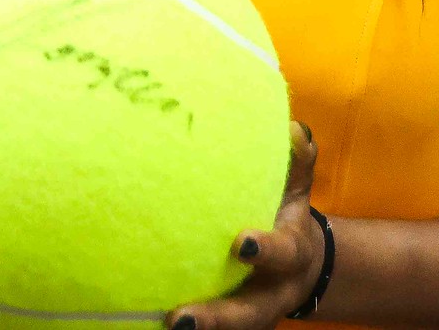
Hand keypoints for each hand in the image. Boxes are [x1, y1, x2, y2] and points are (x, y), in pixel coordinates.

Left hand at [166, 120, 324, 329]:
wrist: (298, 266)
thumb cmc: (284, 214)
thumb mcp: (296, 187)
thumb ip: (296, 158)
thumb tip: (291, 128)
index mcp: (292, 255)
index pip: (282, 253)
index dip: (265, 250)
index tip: (240, 243)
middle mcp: (270, 293)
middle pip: (246, 315)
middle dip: (216, 319)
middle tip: (181, 319)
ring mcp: (247, 314)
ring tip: (160, 327)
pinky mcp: (227, 324)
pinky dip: (173, 327)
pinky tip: (140, 323)